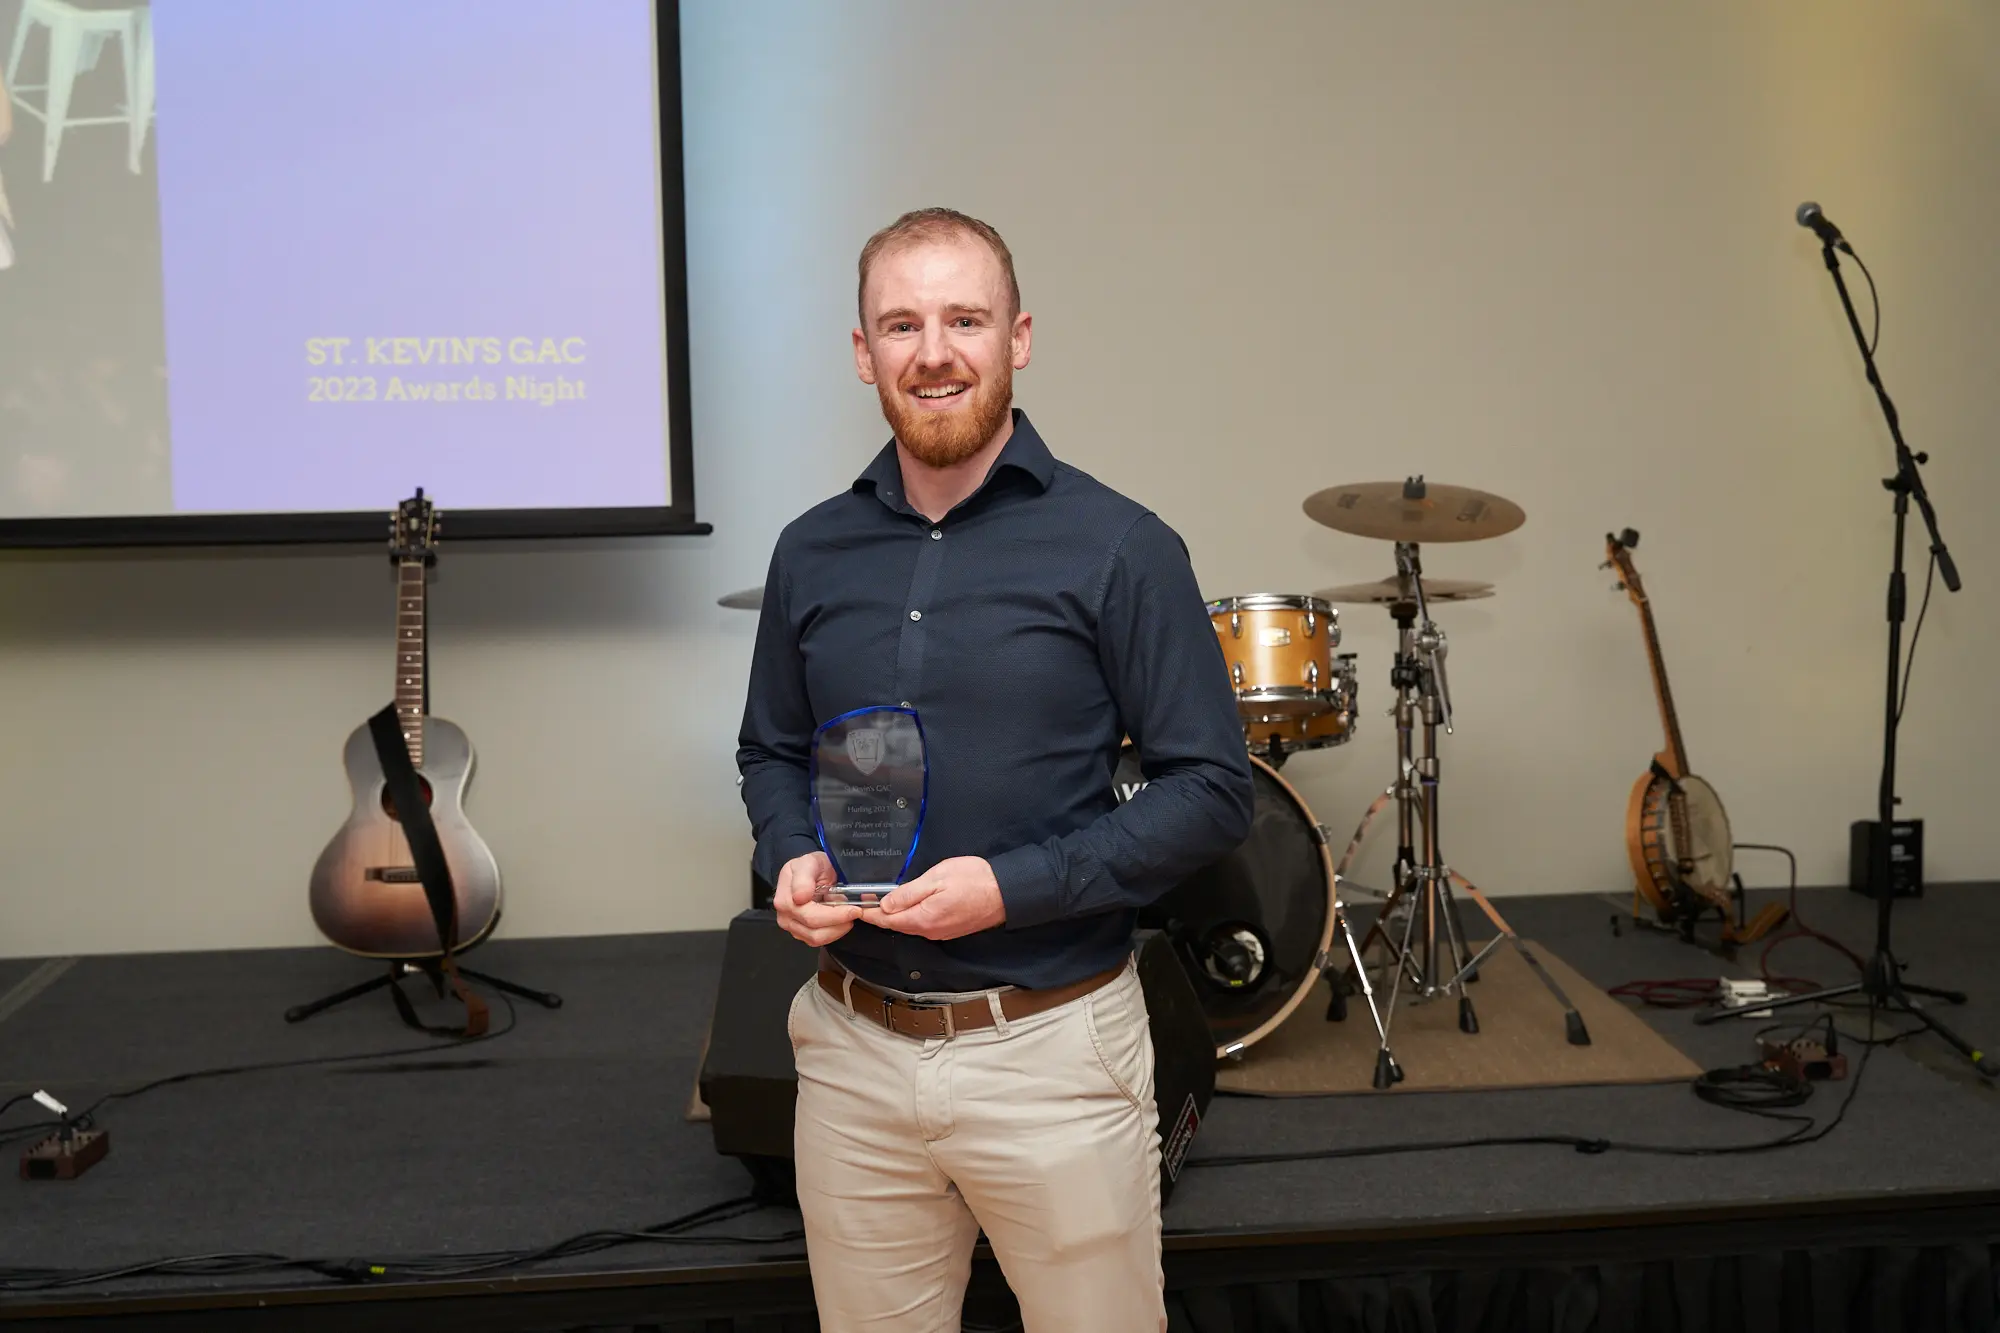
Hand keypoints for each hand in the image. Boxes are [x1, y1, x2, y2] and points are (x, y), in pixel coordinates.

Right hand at [772, 852, 861, 946]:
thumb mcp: (810, 862)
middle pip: (814, 931)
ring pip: (816, 939)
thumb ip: (803, 878)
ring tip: (848, 916)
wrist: (814, 871)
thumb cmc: (813, 866)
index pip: (809, 916)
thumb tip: (800, 897)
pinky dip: (833, 933)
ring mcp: (791, 927)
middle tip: (856, 912)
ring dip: (837, 929)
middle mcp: (785, 915)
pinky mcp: (800, 933)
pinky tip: (840, 921)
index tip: (854, 909)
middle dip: (839, 923)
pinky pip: (818, 941)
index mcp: (785, 897)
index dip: (834, 915)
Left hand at [861, 857, 1005, 941]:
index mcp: (923, 919)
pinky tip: (908, 906)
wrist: (1007, 892)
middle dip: (880, 915)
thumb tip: (884, 905)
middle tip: (864, 901)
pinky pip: (924, 924)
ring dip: (896, 916)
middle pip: (897, 925)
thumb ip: (909, 893)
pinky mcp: (950, 929)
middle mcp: (930, 931)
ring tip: (881, 902)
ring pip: (911, 925)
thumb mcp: (936, 879)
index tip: (856, 907)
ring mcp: (941, 932)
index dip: (870, 914)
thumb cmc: (974, 880)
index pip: (887, 921)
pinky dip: (911, 916)